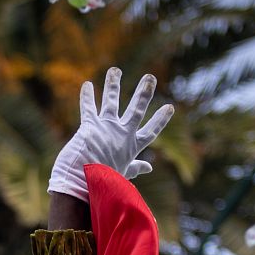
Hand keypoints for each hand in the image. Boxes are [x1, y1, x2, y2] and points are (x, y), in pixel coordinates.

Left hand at [48, 67, 174, 201]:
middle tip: (150, 77)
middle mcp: (122, 134)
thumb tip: (149, 167)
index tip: (170, 107)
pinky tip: (86, 85)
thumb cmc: (104, 184)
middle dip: (144, 93)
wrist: (85, 184)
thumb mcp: (123, 175)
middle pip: (136, 109)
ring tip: (114, 70)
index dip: (160, 119)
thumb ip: (135, 168)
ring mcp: (106, 128)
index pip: (151, 131)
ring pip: (111, 101)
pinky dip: (87, 97)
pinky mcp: (90, 126)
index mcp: (132, 147)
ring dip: (113, 84)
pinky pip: (88, 108)